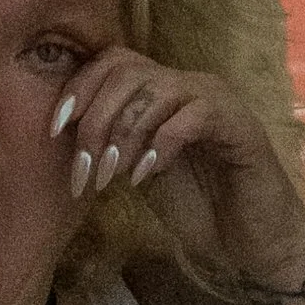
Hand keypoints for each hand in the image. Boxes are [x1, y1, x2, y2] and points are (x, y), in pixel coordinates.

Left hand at [53, 48, 304, 288]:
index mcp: (164, 94)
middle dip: (97, 118)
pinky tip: (146, 175)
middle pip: (128, 71)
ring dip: (124, 134)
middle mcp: (189, 87)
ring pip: (157, 89)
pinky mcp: (239, 126)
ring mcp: (216, 102)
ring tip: (114, 176)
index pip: (114, 62)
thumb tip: (68, 134)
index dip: (79, 89)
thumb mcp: (139, 173)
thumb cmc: (198, 209)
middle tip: (88, 167)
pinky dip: (161, 144)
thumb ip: (113, 146)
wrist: (249, 242)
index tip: (55, 131)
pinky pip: (192, 115)